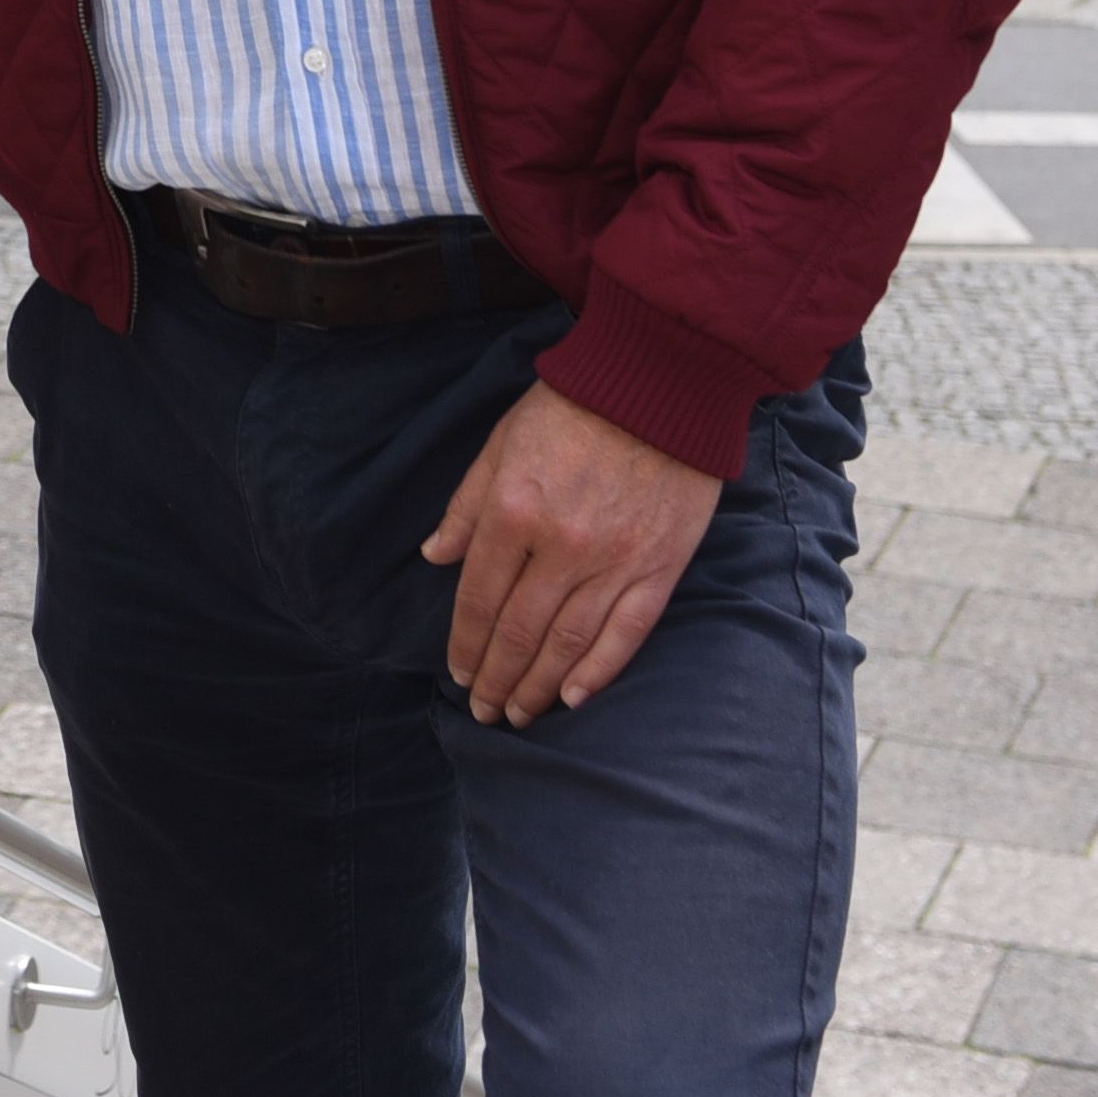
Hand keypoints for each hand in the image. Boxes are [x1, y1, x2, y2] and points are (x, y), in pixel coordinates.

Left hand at [420, 384, 722, 729]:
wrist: (663, 381)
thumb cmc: (574, 405)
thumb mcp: (502, 441)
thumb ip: (467, 504)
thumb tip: (434, 556)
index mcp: (514, 510)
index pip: (478, 597)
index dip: (464, 642)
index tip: (458, 672)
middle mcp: (560, 545)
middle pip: (518, 631)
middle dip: (495, 678)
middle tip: (483, 711)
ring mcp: (614, 560)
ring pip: (567, 643)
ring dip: (537, 686)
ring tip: (519, 715)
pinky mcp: (660, 567)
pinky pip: (626, 633)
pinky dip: (598, 671)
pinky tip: (573, 697)